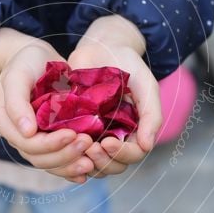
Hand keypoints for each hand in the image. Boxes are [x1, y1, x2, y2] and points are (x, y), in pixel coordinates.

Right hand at [0, 29, 94, 183]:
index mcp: (6, 123)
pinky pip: (58, 162)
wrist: (37, 58)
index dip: (52, 144)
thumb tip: (26, 131)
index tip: (74, 134)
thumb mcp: (18, 75)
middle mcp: (18, 136)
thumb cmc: (26, 62)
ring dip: (70, 166)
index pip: (29, 144)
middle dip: (65, 155)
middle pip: (40, 159)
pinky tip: (87, 172)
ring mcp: (33, 141)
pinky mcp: (48, 141)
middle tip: (87, 143)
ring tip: (91, 162)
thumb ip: (16, 102)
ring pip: (50, 164)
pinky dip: (71, 169)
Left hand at [68, 16, 161, 177]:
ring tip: (76, 144)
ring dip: (84, 161)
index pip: (133, 155)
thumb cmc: (127, 64)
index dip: (122, 154)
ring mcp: (94, 134)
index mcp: (135, 130)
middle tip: (90, 148)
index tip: (108, 142)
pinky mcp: (74, 128)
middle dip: (102, 161)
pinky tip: (62, 142)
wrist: (100, 47)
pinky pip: (71, 150)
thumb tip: (147, 146)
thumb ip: (151, 114)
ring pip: (92, 163)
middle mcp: (115, 136)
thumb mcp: (145, 85)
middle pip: (112, 165)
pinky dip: (67, 152)